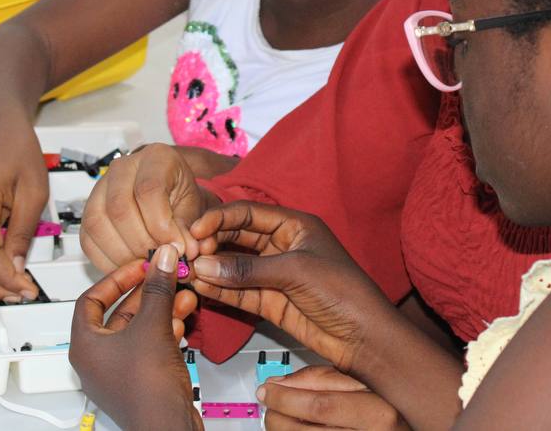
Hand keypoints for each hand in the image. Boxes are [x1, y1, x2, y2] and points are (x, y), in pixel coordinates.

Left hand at [70, 245, 203, 430]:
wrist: (167, 427)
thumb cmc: (147, 390)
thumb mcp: (153, 325)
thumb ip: (158, 288)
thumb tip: (162, 260)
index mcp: (85, 345)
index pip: (91, 299)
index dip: (116, 279)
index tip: (137, 267)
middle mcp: (97, 360)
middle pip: (118, 314)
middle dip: (146, 294)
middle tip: (161, 277)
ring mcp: (118, 372)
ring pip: (137, 330)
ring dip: (159, 310)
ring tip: (180, 296)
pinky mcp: (139, 382)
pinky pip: (148, 347)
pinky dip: (164, 331)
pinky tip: (181, 320)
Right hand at [80, 143, 213, 271]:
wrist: (168, 197)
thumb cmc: (181, 198)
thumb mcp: (194, 208)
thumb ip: (190, 229)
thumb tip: (183, 252)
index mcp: (155, 158)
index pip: (149, 190)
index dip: (162, 225)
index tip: (178, 249)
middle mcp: (123, 168)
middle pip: (119, 208)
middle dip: (142, 243)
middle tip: (161, 262)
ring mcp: (100, 189)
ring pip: (98, 224)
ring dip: (123, 255)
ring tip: (147, 266)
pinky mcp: (88, 212)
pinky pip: (88, 240)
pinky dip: (108, 261)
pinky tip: (130, 268)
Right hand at [187, 201, 398, 373]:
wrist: (364, 338)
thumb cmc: (343, 292)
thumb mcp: (296, 271)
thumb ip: (249, 268)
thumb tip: (205, 263)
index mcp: (295, 226)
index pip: (250, 213)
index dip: (221, 218)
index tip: (196, 229)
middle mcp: (282, 246)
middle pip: (238, 238)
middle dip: (212, 242)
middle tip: (188, 251)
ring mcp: (275, 275)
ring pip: (235, 267)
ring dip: (212, 267)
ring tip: (187, 270)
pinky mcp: (270, 302)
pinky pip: (239, 292)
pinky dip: (220, 290)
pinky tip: (201, 287)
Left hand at [259, 366, 408, 429]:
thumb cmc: (389, 413)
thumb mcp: (365, 386)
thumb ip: (323, 380)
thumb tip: (280, 384)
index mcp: (380, 411)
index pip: (319, 405)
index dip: (285, 397)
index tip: (268, 389)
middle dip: (277, 417)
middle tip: (269, 407)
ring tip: (278, 421)